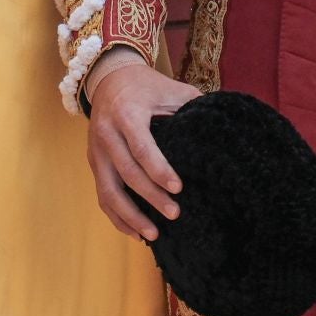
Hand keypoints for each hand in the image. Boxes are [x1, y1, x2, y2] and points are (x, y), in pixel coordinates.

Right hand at [83, 51, 198, 240]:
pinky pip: (102, 196)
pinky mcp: (93, 163)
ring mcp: (96, 151)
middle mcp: (107, 134)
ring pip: (109, 191)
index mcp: (127, 114)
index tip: (179, 188)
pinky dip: (117, 216)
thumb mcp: (171, 89)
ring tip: (154, 235)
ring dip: (131, 216)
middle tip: (175, 214)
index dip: (159, 170)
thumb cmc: (147, 87)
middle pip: (127, 173)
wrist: (109, 80)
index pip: (141, 147)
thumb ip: (192, 106)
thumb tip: (222, 129)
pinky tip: (135, 232)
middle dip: (150, 197)